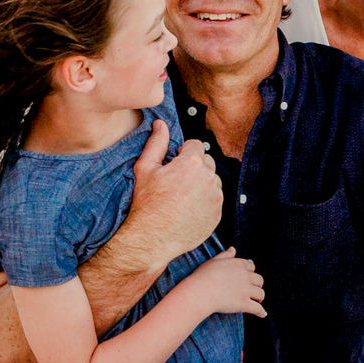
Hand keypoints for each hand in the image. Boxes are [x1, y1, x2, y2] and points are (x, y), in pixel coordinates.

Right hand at [128, 121, 223, 261]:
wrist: (152, 238)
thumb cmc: (146, 204)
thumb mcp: (145, 169)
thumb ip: (156, 143)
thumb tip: (161, 124)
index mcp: (192, 163)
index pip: (195, 145)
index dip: (182, 153)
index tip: (173, 165)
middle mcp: (209, 178)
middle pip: (206, 162)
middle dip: (194, 167)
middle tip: (176, 182)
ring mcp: (216, 197)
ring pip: (212, 181)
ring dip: (201, 184)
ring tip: (182, 197)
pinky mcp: (218, 214)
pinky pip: (215, 199)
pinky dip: (205, 201)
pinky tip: (188, 209)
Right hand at [192, 248, 265, 317]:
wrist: (200, 292)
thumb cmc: (203, 276)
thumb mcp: (213, 261)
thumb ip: (225, 255)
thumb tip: (233, 249)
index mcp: (238, 264)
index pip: (251, 266)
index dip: (250, 272)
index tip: (248, 277)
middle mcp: (245, 276)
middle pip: (259, 280)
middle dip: (257, 285)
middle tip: (253, 290)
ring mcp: (246, 290)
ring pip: (261, 294)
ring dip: (259, 298)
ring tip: (257, 302)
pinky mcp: (244, 304)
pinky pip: (257, 309)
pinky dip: (261, 312)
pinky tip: (263, 314)